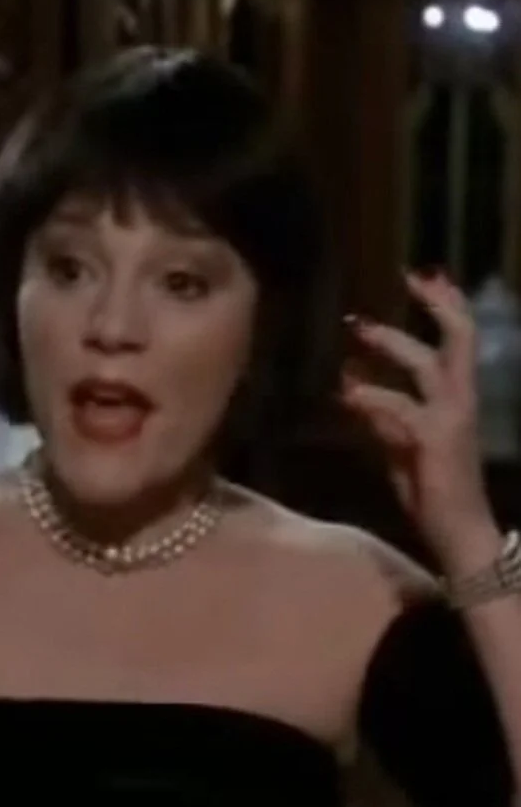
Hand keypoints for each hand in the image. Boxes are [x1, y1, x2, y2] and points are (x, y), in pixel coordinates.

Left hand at [339, 268, 495, 558]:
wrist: (458, 532)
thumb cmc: (433, 489)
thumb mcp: (401, 443)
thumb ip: (381, 414)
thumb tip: (351, 383)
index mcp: (459, 398)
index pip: (460, 340)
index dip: (446, 304)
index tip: (424, 275)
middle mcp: (461, 401)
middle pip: (456, 340)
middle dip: (430, 306)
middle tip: (401, 279)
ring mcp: (451, 418)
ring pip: (426, 366)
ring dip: (389, 344)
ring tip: (355, 329)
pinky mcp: (434, 440)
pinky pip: (398, 408)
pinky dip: (369, 395)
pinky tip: (345, 391)